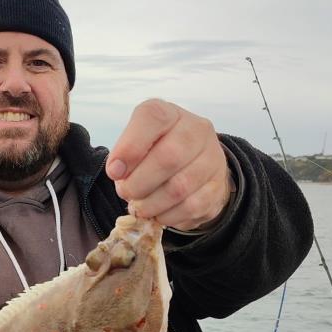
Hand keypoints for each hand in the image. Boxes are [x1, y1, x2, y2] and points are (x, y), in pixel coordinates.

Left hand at [106, 99, 231, 230]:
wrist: (197, 169)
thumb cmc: (158, 154)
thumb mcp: (138, 145)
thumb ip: (125, 154)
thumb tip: (118, 172)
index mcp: (171, 114)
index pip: (152, 117)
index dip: (129, 148)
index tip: (114, 172)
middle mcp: (196, 130)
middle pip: (169, 157)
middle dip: (139, 183)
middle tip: (126, 194)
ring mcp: (212, 158)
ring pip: (179, 187)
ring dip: (151, 204)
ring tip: (139, 208)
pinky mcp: (217, 187)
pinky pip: (190, 207)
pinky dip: (167, 216)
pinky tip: (158, 214)